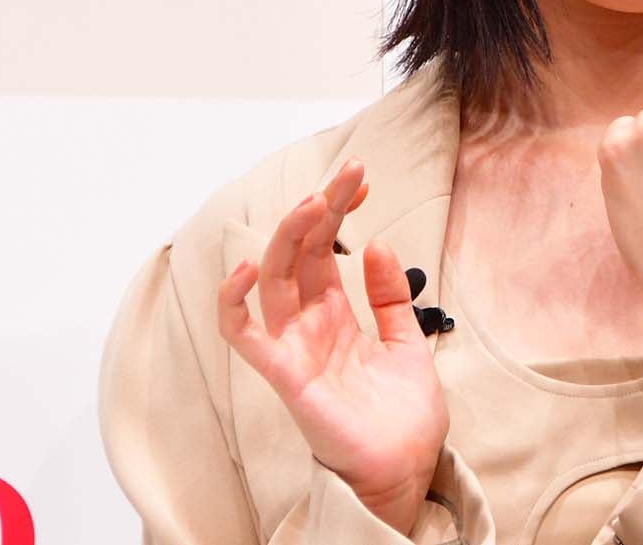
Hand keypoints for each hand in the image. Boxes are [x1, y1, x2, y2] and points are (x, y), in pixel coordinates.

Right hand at [217, 158, 448, 536]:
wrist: (406, 468)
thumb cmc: (403, 416)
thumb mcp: (407, 341)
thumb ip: (389, 296)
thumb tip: (378, 243)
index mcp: (336, 316)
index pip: (325, 250)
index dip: (338, 211)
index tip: (361, 180)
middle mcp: (309, 325)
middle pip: (299, 254)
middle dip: (319, 210)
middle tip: (347, 175)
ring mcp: (294, 347)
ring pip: (273, 280)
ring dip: (288, 237)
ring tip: (314, 203)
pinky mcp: (285, 375)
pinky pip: (244, 336)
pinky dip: (235, 302)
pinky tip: (248, 267)